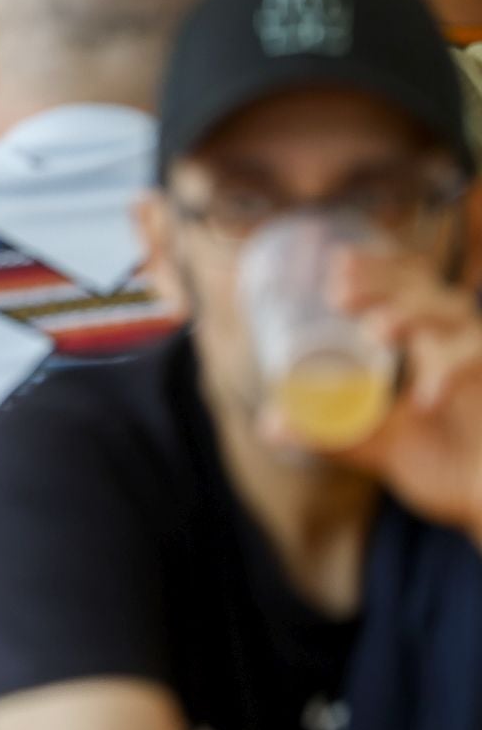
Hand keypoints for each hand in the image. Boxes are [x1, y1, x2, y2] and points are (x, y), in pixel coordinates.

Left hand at [307, 250, 481, 544]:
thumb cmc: (446, 468)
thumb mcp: (378, 447)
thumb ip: (329, 433)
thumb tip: (270, 426)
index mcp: (426, 346)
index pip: (407, 286)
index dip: (378, 268)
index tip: (337, 262)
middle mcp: (456, 345)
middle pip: (425, 288)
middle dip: (382, 282)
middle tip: (338, 295)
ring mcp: (480, 363)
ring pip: (455, 315)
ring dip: (413, 315)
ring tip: (376, 329)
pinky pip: (480, 361)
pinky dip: (453, 370)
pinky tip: (425, 398)